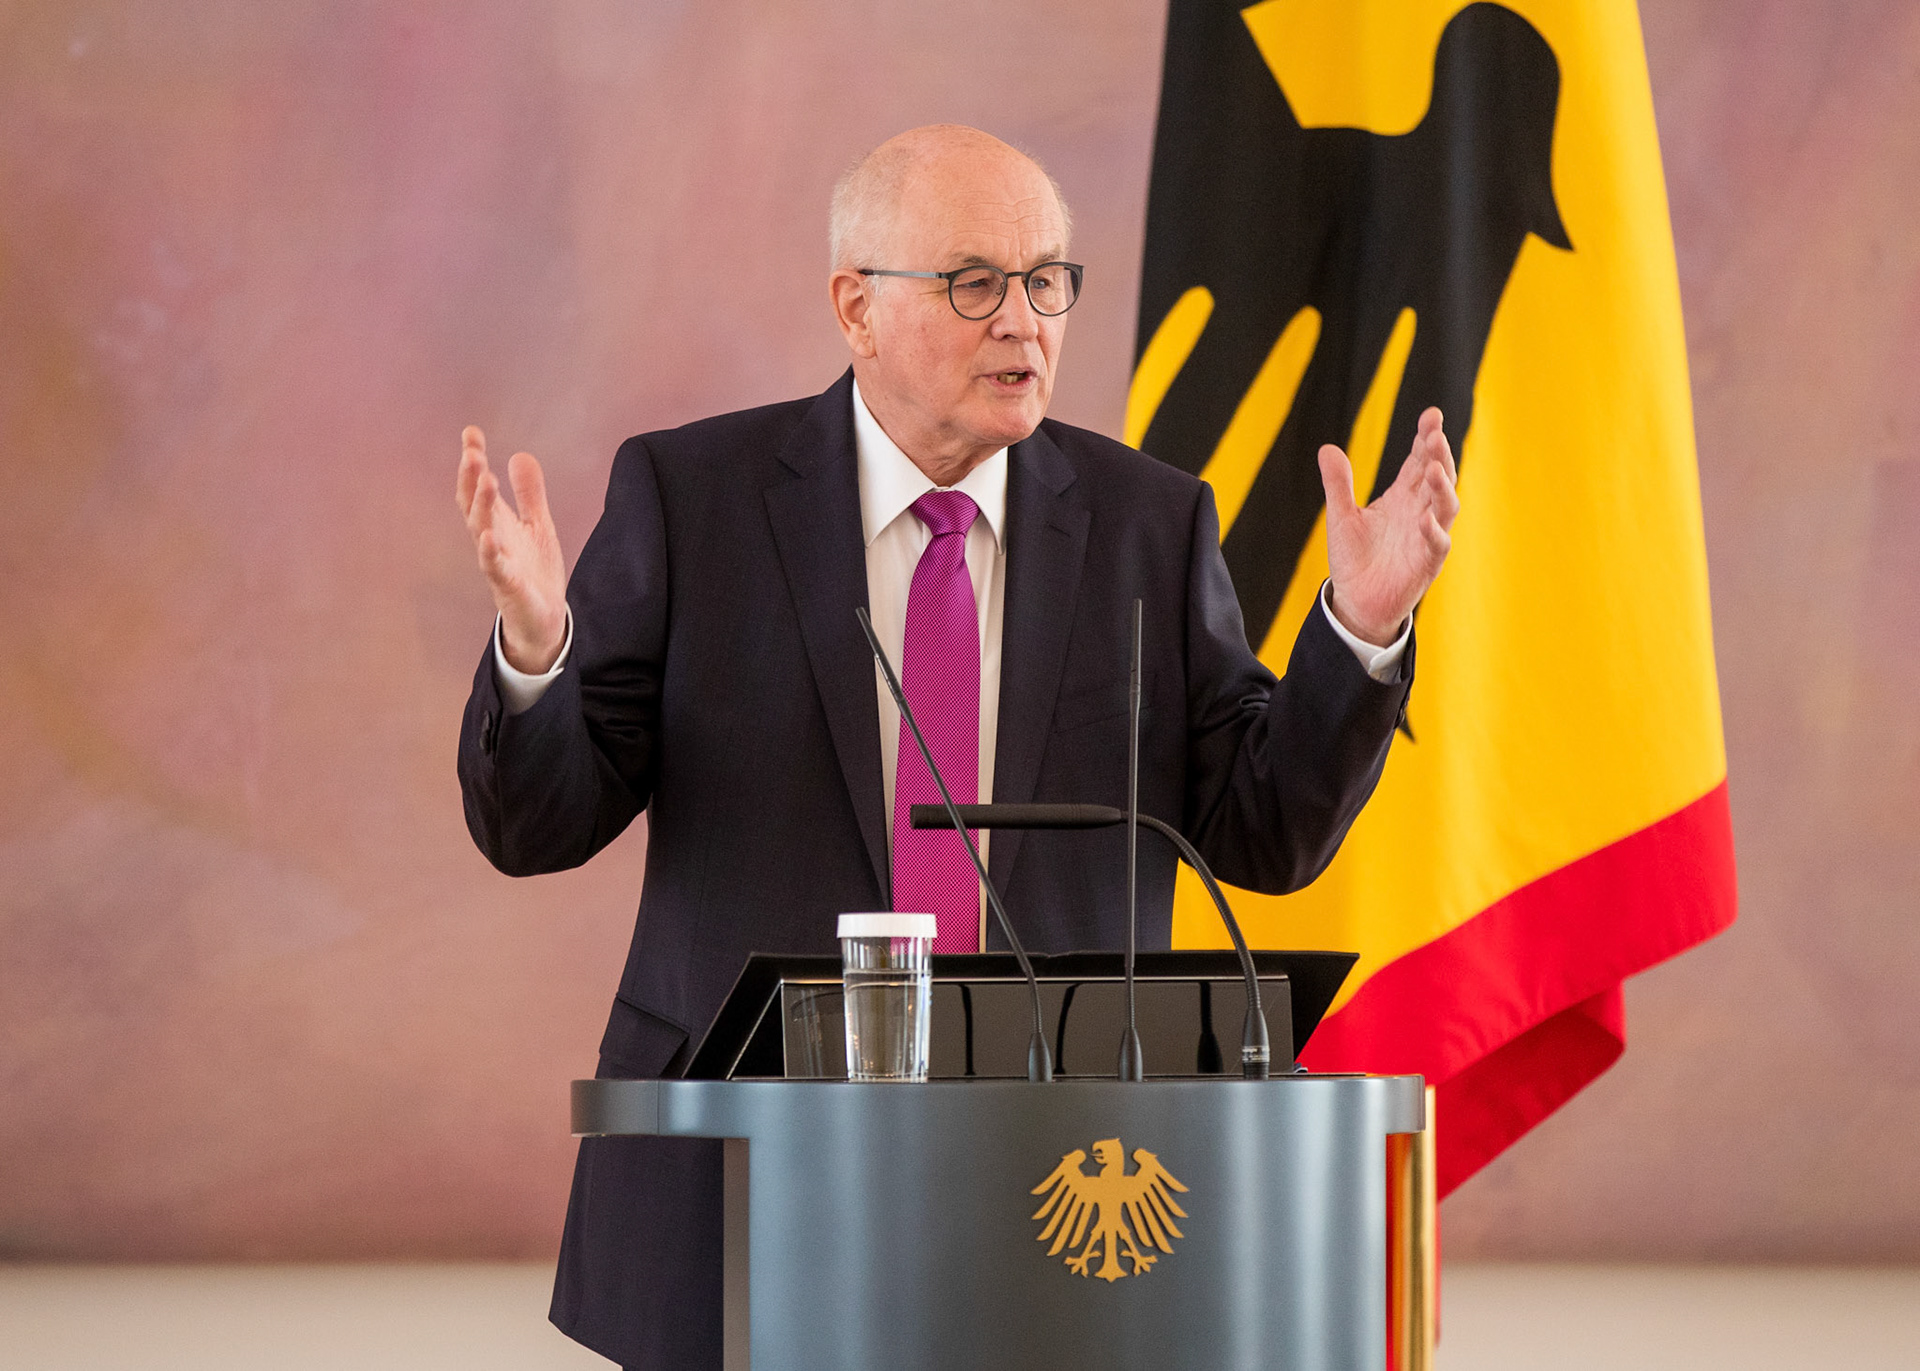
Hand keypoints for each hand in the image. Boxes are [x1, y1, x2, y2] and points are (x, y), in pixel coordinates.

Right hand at [456, 426, 568, 673]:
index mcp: (497, 523)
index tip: (471, 432)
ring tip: (486, 480)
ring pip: (482, 532)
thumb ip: (529, 493)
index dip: (473, 461)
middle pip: (474, 505)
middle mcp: (490, 540)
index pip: (478, 487)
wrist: (543, 618)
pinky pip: (495, 569)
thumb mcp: (537, 525)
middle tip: (472, 451)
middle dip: (472, 478)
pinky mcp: (508, 587)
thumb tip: (520, 454)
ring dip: (482, 507)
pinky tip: (489, 537)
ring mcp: (496, 563)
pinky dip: (490, 553)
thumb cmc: (534, 571)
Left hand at [1318, 406, 1459, 645]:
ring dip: (1442, 487)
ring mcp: (1427, 536)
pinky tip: (1424, 518)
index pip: (1420, 460)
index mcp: (1403, 496)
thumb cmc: (1355, 560)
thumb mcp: (1342, 517)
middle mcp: (1420, 511)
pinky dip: (1433, 531)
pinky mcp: (1427, 563)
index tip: (1430, 415)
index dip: (1427, 438)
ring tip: (1433, 468)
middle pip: (1437, 476)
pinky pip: (1437, 545)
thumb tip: (1326, 448)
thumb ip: (1338, 484)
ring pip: (1445, 506)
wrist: (1356, 603)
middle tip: (1435, 433)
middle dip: (1439, 454)